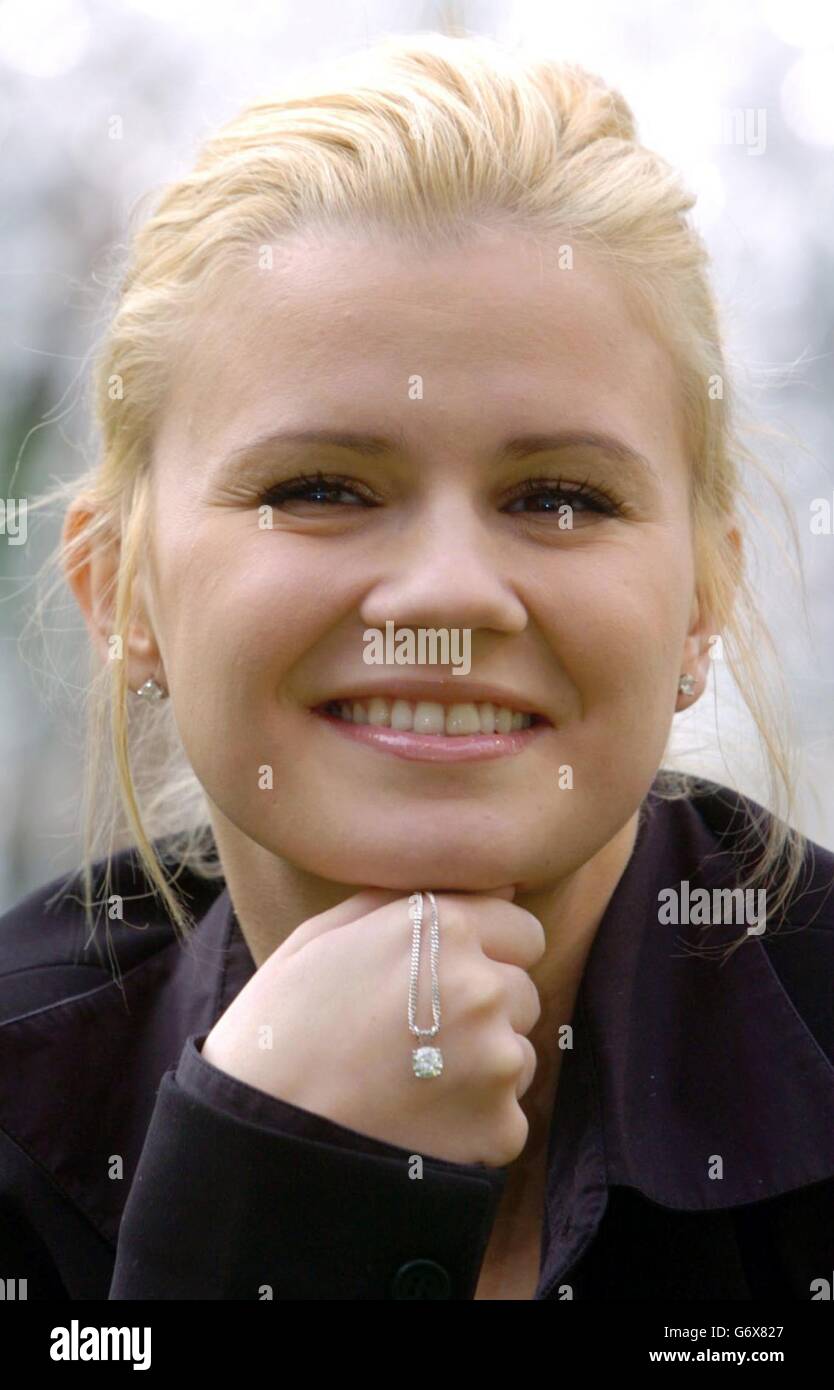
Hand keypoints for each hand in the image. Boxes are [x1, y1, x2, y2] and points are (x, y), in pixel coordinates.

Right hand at [201, 885, 544, 1166]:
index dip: (486, 951)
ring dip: (483, 1067)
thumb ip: (409, 899)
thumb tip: (496, 885)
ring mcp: (497, 1058)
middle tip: (418, 1036)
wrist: (257, 1138)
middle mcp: (483, 985)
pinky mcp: (500, 1125)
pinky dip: (473, 1124)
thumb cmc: (279, 1026)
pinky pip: (507, 1117)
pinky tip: (417, 1123)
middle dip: (486, 1009)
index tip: (443, 980)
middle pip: (523, 990)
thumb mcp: (325, 936)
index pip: (521, 928)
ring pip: (519, 1053)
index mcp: (445, 928)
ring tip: (411, 1082)